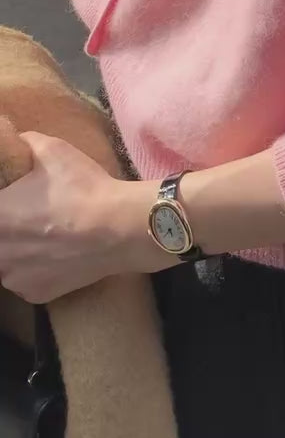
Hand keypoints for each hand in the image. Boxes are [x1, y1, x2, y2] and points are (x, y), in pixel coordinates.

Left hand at [0, 134, 163, 303]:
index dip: (5, 207)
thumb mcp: (53, 150)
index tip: (15, 201)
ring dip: (18, 250)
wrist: (120, 228)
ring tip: (44, 236)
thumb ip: (26, 143)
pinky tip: (55, 254)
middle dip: (9, 228)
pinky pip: (25, 280)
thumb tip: (18, 142)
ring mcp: (13, 278)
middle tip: (31, 217)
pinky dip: (35, 270)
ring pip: (7, 262)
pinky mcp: (34, 295)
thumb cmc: (83, 188)